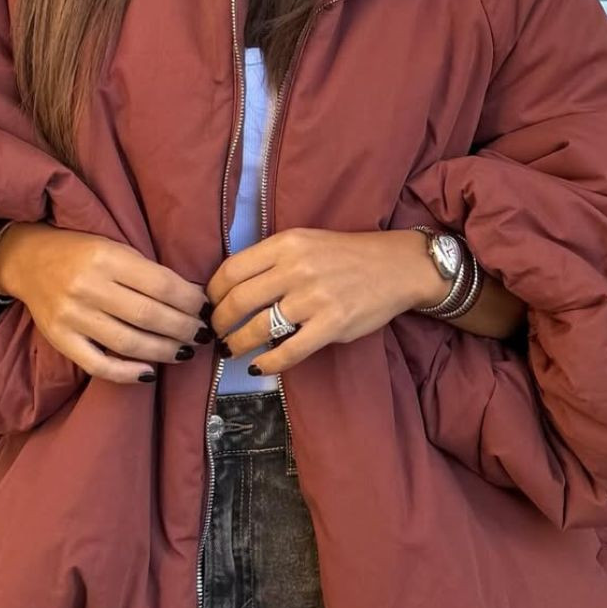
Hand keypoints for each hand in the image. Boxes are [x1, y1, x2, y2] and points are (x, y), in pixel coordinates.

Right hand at [0, 223, 212, 384]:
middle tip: (202, 334)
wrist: (27, 259)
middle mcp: (88, 286)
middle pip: (148, 315)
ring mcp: (72, 316)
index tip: (206, 308)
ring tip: (186, 351)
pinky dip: (126, 373)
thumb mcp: (114, 246)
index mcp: (106, 257)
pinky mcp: (59, 339)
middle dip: (183, 328)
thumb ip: (146, 271)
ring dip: (164, 351)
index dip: (189, 300)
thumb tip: (192, 297)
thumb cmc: (80, 251)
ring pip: (128, 342)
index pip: (160, 284)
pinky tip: (150, 373)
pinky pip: (97, 364)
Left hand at [204, 227, 433, 376]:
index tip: (210, 304)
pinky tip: (259, 366)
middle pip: (239, 300)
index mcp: (286, 244)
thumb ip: (272, 259)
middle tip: (215, 332)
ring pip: (259, 328)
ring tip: (230, 349)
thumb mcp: (305, 242)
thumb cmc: (346, 255)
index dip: (213, 292)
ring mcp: (314, 298)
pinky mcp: (332, 324)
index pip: (232, 269)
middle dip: (219, 321)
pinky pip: (289, 351)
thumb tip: (232, 287)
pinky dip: (268, 363)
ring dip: (237, 343)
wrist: (396, 267)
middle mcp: (296, 268)